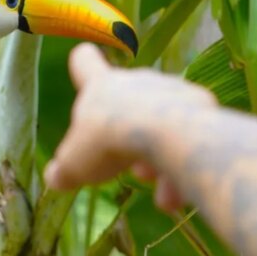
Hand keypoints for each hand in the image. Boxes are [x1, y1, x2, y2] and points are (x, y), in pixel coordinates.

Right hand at [43, 43, 216, 209]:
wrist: (165, 133)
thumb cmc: (108, 141)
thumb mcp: (75, 163)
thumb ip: (64, 170)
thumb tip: (54, 178)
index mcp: (101, 85)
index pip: (85, 61)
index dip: (82, 66)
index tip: (81, 68)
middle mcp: (137, 80)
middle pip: (127, 99)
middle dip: (127, 132)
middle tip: (126, 163)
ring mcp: (172, 88)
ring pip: (161, 120)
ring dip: (156, 153)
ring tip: (153, 182)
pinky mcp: (202, 105)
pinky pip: (189, 133)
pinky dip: (181, 162)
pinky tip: (174, 194)